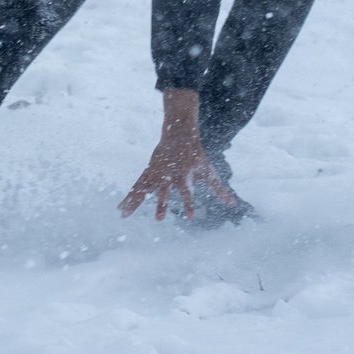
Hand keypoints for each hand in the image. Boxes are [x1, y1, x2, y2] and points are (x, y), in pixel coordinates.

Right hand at [119, 90, 235, 221]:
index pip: (187, 192)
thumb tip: (233, 204)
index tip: (190, 217)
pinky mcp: (148, 171)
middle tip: (159, 220)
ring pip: (143, 189)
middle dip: (161, 204)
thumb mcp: (208, 171)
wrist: (178, 134)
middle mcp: (168, 175)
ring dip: (135, 202)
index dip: (188, 204)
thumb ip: (218, 189)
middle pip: (163, 192)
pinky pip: (136, 186)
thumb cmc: (195, 156)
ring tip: (124, 216)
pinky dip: (129, 197)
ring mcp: (156, 172)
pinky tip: (120, 208)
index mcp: (183, 176)